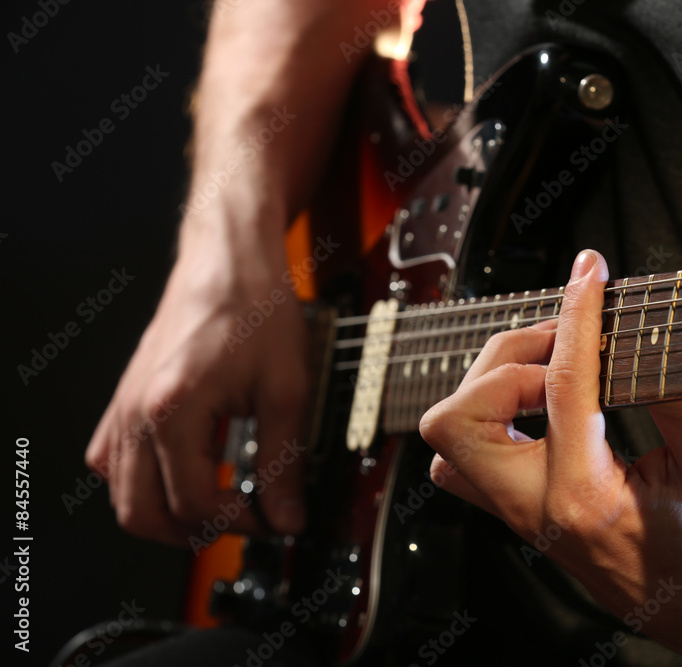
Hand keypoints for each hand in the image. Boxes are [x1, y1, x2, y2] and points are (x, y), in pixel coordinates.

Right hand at [85, 219, 307, 544]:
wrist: (230, 260)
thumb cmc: (255, 309)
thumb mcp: (286, 391)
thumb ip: (283, 462)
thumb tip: (286, 515)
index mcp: (172, 410)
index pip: (191, 504)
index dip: (237, 523)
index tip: (271, 517)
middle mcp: (136, 411)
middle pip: (142, 513)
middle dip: (194, 531)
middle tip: (241, 520)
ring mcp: (124, 405)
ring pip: (121, 494)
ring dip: (164, 513)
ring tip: (215, 504)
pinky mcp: (126, 397)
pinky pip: (111, 460)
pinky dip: (141, 482)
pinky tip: (182, 472)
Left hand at [419, 250, 681, 662]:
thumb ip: (681, 399)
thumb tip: (650, 334)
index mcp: (586, 498)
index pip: (563, 385)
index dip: (577, 315)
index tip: (589, 272)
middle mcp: (535, 510)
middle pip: (460, 417)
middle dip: (505, 360)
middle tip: (568, 342)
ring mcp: (518, 516)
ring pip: (450, 438)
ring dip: (491, 386)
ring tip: (555, 369)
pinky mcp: (518, 514)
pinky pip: (464, 460)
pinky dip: (491, 416)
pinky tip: (542, 404)